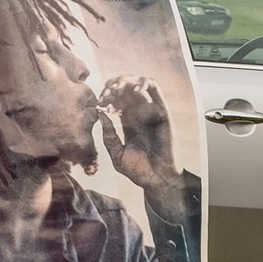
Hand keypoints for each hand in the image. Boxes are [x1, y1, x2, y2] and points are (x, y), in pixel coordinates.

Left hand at [98, 76, 177, 192]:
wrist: (158, 180)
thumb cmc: (139, 170)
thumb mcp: (116, 154)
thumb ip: (108, 135)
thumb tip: (100, 113)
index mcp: (126, 121)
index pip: (115, 98)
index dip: (105, 94)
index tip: (99, 101)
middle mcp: (139, 114)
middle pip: (125, 87)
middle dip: (113, 85)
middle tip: (106, 94)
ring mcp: (150, 111)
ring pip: (139, 83)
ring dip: (127, 81)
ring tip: (118, 89)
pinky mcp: (162, 112)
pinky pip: (155, 90)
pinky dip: (144, 84)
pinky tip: (134, 90)